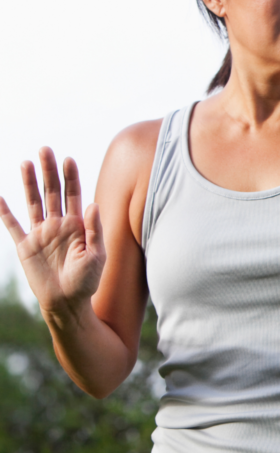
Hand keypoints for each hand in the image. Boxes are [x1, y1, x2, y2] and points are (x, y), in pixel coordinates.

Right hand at [0, 148, 105, 318]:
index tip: (68, 159)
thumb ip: (94, 230)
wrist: (67, 303)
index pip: (74, 194)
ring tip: (26, 162)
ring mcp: (41, 233)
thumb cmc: (87, 281)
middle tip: (45, 149)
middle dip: (49, 171)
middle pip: (53, 191)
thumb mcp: (98, 255)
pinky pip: (13, 225)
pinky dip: (4, 211)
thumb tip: (91, 204)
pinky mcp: (25, 246)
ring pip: (34, 202)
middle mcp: (59, 224)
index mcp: (78, 224)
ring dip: (29, 183)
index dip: (71, 177)